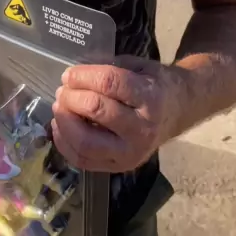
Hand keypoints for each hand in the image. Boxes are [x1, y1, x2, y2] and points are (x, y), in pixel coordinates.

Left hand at [51, 56, 187, 172]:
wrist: (177, 112)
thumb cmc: (155, 84)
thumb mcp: (140, 67)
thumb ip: (111, 68)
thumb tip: (75, 73)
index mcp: (150, 97)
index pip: (110, 84)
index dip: (84, 76)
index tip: (68, 74)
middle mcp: (142, 129)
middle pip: (97, 111)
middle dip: (72, 97)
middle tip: (62, 89)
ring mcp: (130, 153)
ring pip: (86, 142)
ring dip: (65, 122)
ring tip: (59, 106)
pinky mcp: (118, 168)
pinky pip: (83, 160)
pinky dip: (65, 144)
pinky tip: (59, 127)